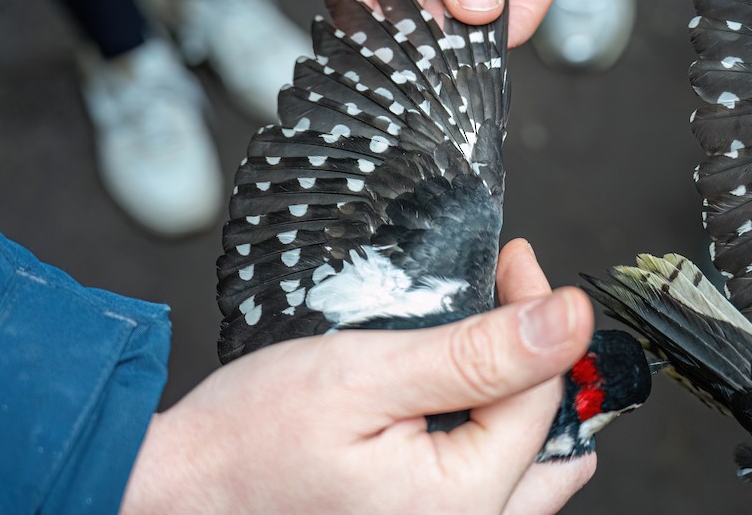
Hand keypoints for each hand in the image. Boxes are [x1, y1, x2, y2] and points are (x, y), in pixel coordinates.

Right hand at [120, 239, 595, 514]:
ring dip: (523, 403)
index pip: (545, 393)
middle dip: (541, 362)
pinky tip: (459, 402)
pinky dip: (490, 438)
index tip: (514, 261)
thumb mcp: (367, 374)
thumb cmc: (250, 440)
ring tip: (487, 347)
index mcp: (463, 500)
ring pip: (533, 473)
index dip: (537, 315)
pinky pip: (493, 494)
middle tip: (508, 302)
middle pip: (554, 441)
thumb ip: (477, 354)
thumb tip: (568, 320)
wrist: (182, 491)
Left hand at [267, 0, 559, 46]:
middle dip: (448, 25)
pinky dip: (367, 5)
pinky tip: (357, 8)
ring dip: (403, 21)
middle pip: (476, 0)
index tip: (478, 46)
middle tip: (421, 46)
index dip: (509, 17)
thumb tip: (481, 7)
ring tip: (384, 30)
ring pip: (425, 2)